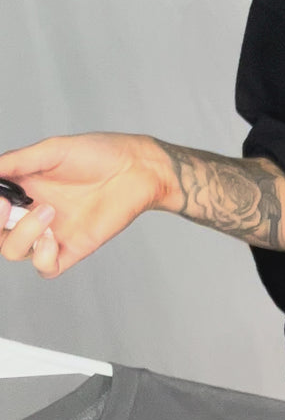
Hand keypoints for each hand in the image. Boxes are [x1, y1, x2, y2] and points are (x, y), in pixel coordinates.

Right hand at [0, 133, 165, 277]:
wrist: (137, 168)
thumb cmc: (99, 154)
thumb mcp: (52, 151)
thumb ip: (18, 162)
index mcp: (22, 188)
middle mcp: (32, 212)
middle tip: (6, 206)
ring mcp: (51, 232)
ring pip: (14, 251)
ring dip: (22, 234)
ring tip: (48, 212)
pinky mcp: (73, 248)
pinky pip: (46, 268)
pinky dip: (41, 258)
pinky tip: (51, 237)